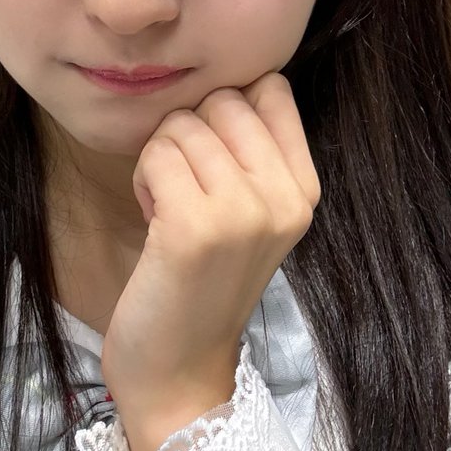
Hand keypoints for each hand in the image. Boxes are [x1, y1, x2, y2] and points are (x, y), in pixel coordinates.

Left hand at [101, 71, 320, 450]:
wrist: (179, 373)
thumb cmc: (203, 284)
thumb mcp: (252, 215)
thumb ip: (254, 151)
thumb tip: (232, 77)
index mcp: (306, 189)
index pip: (271, 89)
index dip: (226, 110)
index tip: (216, 160)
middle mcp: (286, 198)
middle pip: (222, 100)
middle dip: (189, 134)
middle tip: (188, 191)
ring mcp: (244, 213)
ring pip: (182, 124)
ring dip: (161, 160)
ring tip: (171, 211)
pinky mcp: (195, 228)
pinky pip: (156, 155)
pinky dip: (144, 180)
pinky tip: (154, 221)